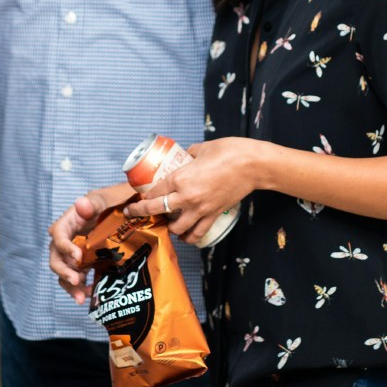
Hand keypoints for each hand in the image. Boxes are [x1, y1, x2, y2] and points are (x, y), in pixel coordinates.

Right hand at [48, 183, 133, 303]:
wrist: (127, 210)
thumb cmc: (114, 201)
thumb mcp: (106, 199)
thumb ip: (94, 202)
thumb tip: (80, 204)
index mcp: (70, 221)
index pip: (58, 234)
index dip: (64, 246)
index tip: (78, 256)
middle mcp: (69, 238)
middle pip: (56, 256)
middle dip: (63, 270)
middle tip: (76, 280)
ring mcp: (76, 252)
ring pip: (64, 270)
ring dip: (69, 285)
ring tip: (81, 297)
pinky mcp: (86, 263)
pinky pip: (78, 276)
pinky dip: (81, 288)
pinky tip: (90, 294)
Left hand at [124, 137, 268, 245]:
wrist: (253, 165)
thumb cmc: (229, 152)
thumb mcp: (201, 148)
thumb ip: (188, 155)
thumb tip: (184, 157)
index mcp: (180, 177)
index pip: (154, 192)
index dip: (143, 195)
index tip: (138, 195)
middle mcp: (186, 196)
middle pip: (156, 210)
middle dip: (140, 212)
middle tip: (132, 213)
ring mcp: (200, 209)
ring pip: (176, 228)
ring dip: (167, 227)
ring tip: (164, 222)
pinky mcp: (213, 215)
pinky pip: (197, 234)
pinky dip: (189, 237)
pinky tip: (184, 236)